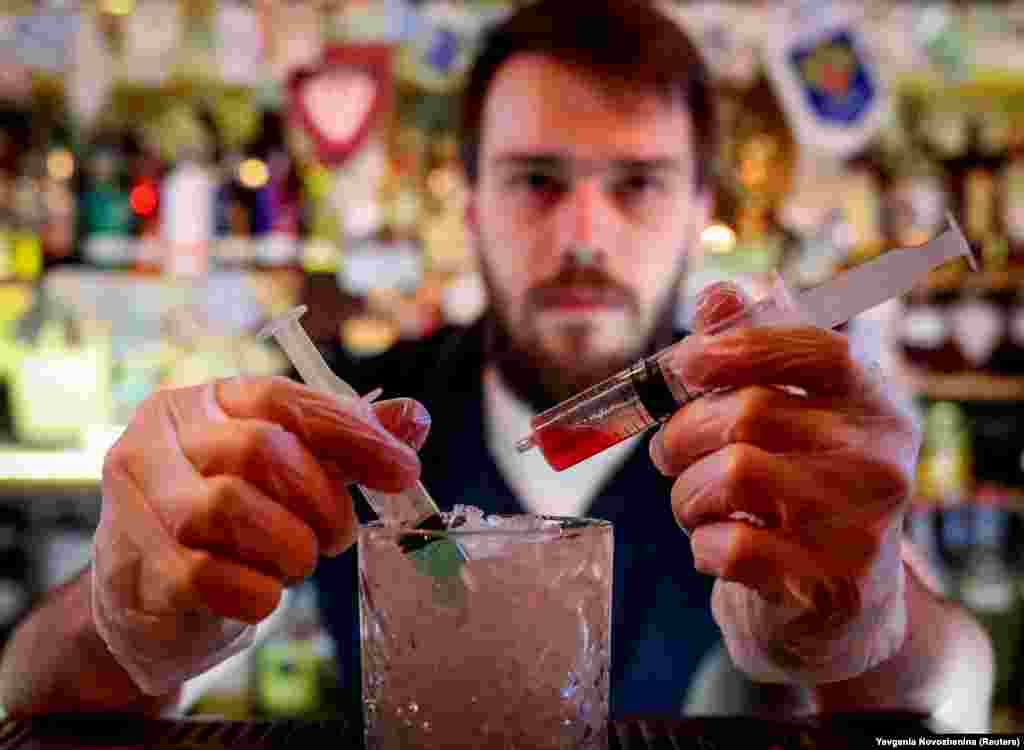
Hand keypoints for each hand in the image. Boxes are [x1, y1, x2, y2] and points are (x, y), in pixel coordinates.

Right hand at [92, 375, 428, 694]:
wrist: (151, 595)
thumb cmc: (232, 518)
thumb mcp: (293, 469)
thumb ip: (348, 442)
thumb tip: (415, 418)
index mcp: (208, 400)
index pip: (285, 399)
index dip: (353, 434)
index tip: (404, 471)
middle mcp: (162, 437)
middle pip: (259, 450)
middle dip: (320, 499)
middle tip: (341, 534)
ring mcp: (138, 500)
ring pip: (228, 507)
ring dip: (289, 544)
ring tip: (301, 560)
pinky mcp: (135, 564)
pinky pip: (206, 575)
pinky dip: (255, 590)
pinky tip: (267, 593)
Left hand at [651, 283, 920, 683]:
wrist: (838, 612)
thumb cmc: (798, 498)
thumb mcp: (788, 422)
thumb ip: (753, 356)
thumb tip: (718, 295)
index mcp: (873, 405)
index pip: (813, 348)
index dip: (737, 347)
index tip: (686, 364)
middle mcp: (878, 460)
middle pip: (746, 414)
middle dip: (682, 435)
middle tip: (670, 456)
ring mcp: (859, 526)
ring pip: (729, 475)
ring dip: (686, 494)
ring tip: (697, 505)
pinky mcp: (828, 585)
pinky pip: (728, 544)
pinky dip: (702, 545)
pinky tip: (718, 548)